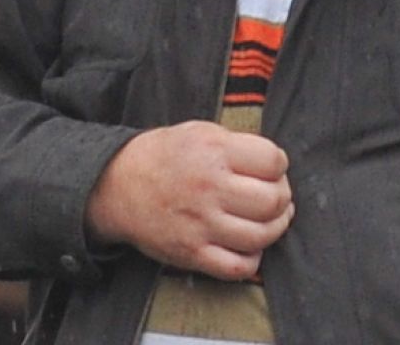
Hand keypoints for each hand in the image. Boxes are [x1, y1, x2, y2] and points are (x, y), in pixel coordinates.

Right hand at [85, 121, 293, 279]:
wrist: (117, 185)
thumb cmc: (164, 156)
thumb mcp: (200, 131)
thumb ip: (238, 145)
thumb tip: (274, 166)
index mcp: (213, 151)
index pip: (273, 161)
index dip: (279, 165)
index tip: (272, 169)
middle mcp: (209, 187)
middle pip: (273, 200)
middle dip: (282, 197)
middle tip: (274, 195)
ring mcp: (200, 224)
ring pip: (261, 235)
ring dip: (275, 228)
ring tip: (269, 219)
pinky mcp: (191, 253)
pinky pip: (238, 267)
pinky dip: (252, 259)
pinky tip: (249, 245)